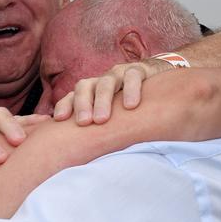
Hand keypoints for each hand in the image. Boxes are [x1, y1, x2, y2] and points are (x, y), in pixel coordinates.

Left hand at [54, 59, 171, 125]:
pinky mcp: (140, 70)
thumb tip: (77, 152)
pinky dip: (131, 89)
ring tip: (102, 119)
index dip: (65, 105)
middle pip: (85, 87)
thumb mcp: (112, 114)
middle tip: (84, 123)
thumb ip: (97, 127)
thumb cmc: (130, 104)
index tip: (60, 119)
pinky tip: (131, 106)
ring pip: (106, 82)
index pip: (72, 96)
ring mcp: (120, 74)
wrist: (160, 78)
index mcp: (91, 91)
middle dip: (82, 104)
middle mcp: (102, 81)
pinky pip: (133, 76)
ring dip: (102, 100)